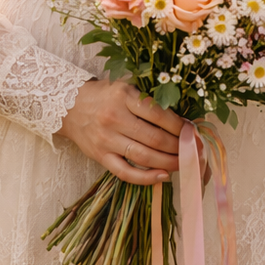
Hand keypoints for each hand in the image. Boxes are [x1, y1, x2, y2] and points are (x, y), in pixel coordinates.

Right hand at [56, 76, 181, 184]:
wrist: (70, 106)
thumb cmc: (105, 95)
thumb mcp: (127, 87)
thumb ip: (149, 99)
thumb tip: (182, 118)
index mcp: (124, 97)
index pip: (159, 114)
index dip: (180, 126)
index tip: (193, 131)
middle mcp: (115, 118)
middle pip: (155, 138)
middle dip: (179, 147)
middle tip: (195, 150)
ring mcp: (107, 140)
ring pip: (144, 157)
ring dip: (169, 163)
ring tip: (184, 163)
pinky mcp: (100, 157)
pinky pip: (126, 173)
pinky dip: (146, 178)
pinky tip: (163, 176)